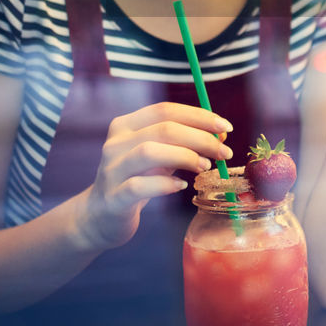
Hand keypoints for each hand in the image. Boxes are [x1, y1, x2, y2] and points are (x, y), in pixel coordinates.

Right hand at [75, 102, 231, 250]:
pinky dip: (165, 184)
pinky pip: (139, 186)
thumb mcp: (157, 155)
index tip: (225, 127)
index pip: (165, 110)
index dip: (199, 116)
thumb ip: (183, 142)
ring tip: (205, 166)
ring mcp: (111, 170)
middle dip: (201, 138)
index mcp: (126, 125)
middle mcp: (115, 143)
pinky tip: (180, 187)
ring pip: (149, 152)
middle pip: (163, 129)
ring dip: (185, 157)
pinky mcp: (113, 197)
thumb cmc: (136, 179)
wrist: (100, 215)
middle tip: (224, 151)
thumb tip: (220, 135)